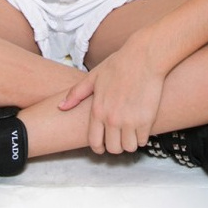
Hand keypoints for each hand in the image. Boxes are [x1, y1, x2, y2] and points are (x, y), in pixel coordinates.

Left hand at [59, 40, 164, 154]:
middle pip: (113, 149)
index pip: (95, 142)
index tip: (103, 146)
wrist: (144, 58)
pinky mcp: (146, 120)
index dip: (98, 147)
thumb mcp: (94, 77)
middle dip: (115, 145)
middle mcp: (112, 119)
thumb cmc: (119, 64)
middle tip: (118, 137)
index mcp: (98, 110)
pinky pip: (143, 140)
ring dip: (130, 142)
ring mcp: (129, 121)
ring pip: (129, 147)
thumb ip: (76, 93)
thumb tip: (61, 107)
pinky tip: (141, 126)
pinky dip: (142, 136)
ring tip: (130, 132)